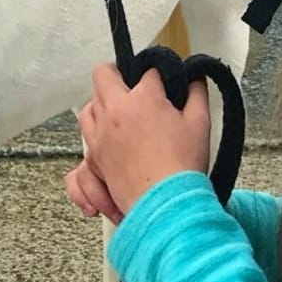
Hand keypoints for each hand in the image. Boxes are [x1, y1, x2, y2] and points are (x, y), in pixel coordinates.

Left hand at [68, 62, 210, 219]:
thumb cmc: (182, 168)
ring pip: (87, 109)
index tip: (164, 84)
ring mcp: (100, 137)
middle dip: (117, 75)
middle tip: (131, 86)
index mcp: (142, 98)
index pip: (148, 72)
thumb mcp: (200, 123)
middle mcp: (115, 112)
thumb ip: (196, 93)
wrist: (167, 209)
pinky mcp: (94, 162)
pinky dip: (88, 151)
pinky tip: (100, 152)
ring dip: (99, 108)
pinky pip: (80, 150)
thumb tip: (195, 79)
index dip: (158, 76)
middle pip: (104, 76)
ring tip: (117, 116)